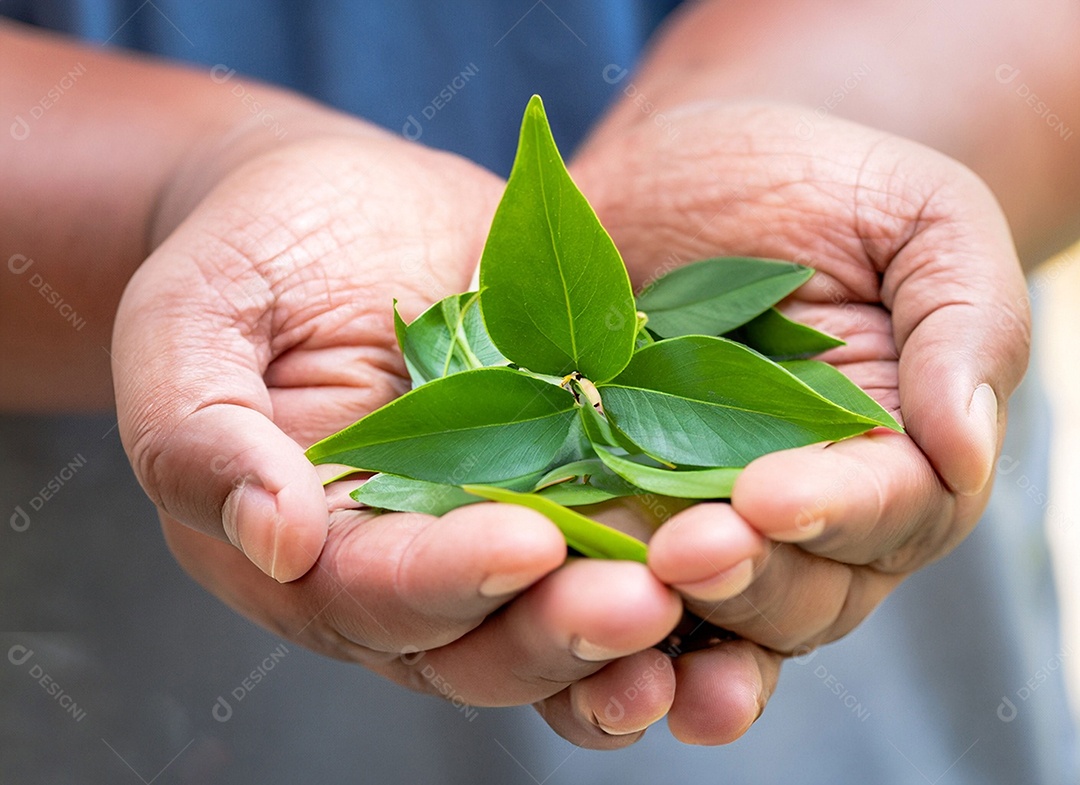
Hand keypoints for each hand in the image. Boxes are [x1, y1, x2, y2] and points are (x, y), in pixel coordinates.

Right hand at [113, 131, 682, 745]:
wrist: (342, 204)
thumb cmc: (249, 253)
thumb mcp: (189, 322)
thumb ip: (199, 433)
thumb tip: (274, 540)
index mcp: (302, 553)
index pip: (371, 598)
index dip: (443, 585)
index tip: (523, 544)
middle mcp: (404, 571)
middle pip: (481, 643)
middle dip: (559, 631)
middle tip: (641, 603)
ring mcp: (492, 532)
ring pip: (561, 619)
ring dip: (633, 631)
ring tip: (701, 598)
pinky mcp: (566, 484)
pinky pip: (621, 541)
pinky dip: (676, 562)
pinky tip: (738, 548)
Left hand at [571, 101, 1028, 743]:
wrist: (685, 167)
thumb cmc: (819, 184)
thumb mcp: (920, 219)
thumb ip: (965, 324)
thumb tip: (970, 448)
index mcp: (897, 458)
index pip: (889, 513)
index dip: (836, 514)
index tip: (772, 497)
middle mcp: (809, 517)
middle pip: (799, 592)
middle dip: (745, 579)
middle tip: (684, 552)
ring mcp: (707, 519)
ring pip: (708, 611)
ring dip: (666, 624)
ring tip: (616, 598)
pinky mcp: (616, 504)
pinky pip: (611, 575)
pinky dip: (590, 614)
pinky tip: (558, 614)